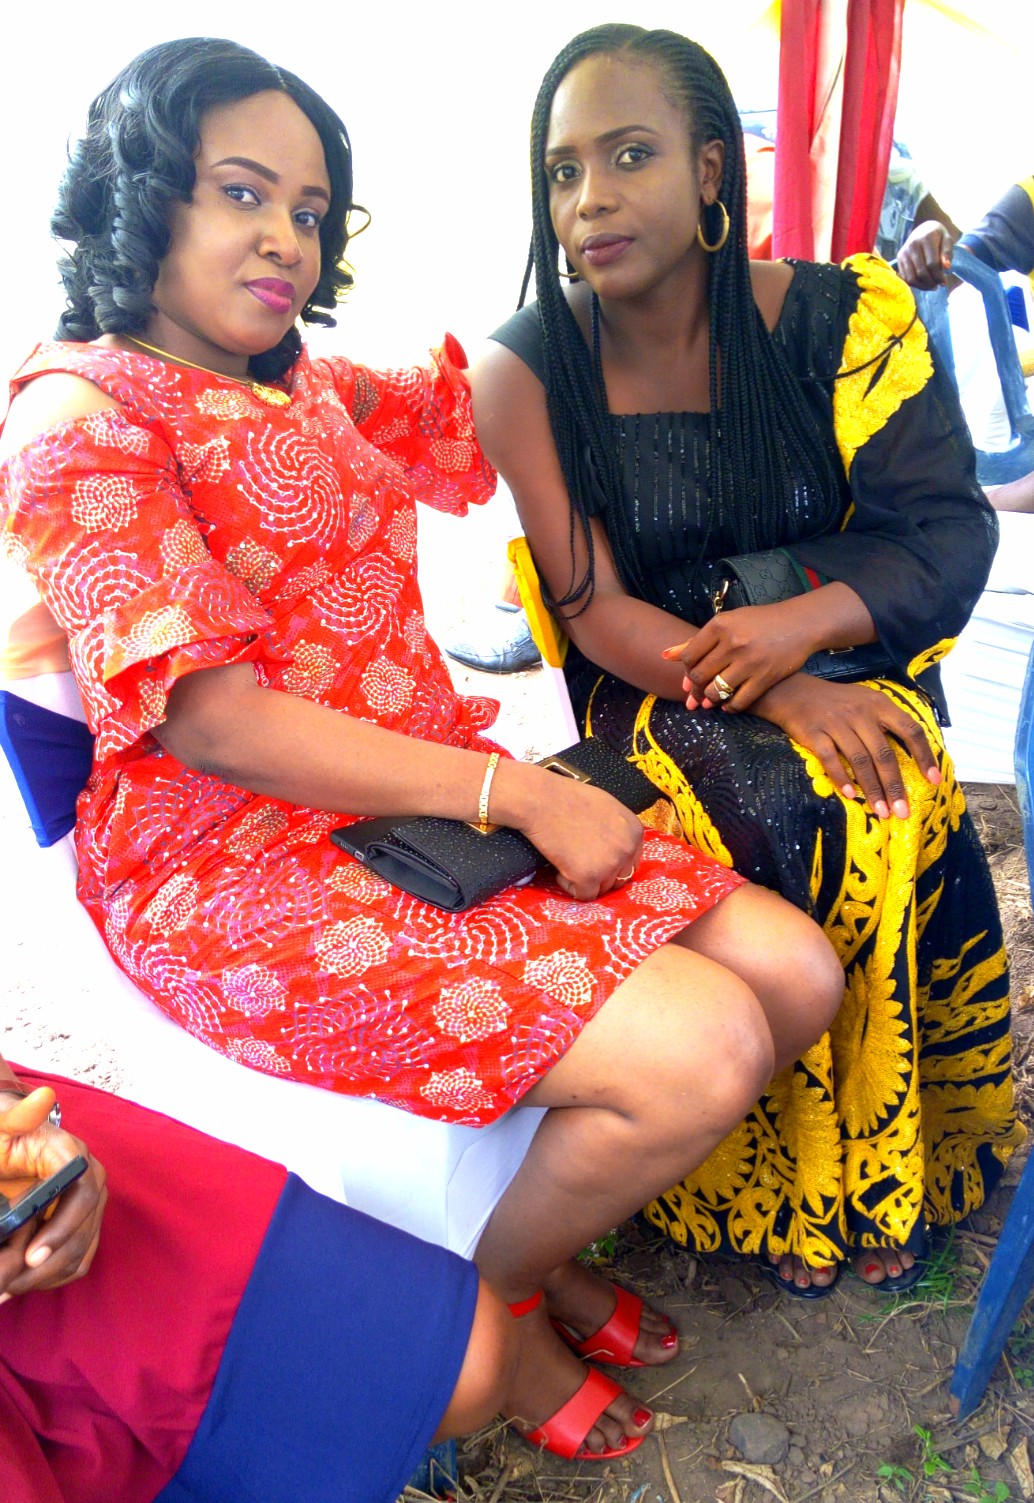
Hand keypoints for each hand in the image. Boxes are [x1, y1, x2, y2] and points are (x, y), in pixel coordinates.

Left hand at [0, 1087, 106, 1300]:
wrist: (7, 1142)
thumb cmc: (3, 1133)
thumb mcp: (3, 1123)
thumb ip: (19, 1114)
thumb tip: (45, 1097)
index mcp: (74, 1154)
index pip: (82, 1196)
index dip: (61, 1229)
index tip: (30, 1255)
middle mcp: (91, 1179)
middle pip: (84, 1232)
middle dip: (47, 1264)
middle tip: (8, 1284)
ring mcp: (90, 1204)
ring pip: (81, 1252)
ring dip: (46, 1277)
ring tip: (8, 1288)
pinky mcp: (83, 1223)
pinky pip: (78, 1259)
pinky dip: (53, 1277)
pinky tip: (24, 1282)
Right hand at [516, 767, 643, 900]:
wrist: (542, 800)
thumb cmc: (568, 798)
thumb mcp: (607, 807)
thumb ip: (618, 829)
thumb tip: (617, 847)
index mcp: (635, 831)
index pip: (631, 862)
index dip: (612, 865)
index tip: (595, 861)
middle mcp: (627, 849)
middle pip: (619, 879)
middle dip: (600, 875)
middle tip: (579, 863)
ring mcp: (609, 864)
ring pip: (602, 889)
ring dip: (585, 880)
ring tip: (567, 861)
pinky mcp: (588, 877)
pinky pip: (584, 895)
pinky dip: (570, 886)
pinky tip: (560, 868)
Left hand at [663, 601, 815, 711]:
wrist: (799, 624)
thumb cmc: (760, 622)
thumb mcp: (728, 623)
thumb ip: (698, 640)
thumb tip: (667, 655)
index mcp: (720, 626)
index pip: (689, 656)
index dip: (686, 672)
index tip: (690, 678)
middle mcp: (732, 643)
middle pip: (700, 675)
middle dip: (695, 690)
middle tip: (696, 696)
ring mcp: (749, 662)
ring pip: (716, 691)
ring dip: (710, 700)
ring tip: (711, 700)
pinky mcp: (764, 678)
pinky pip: (739, 701)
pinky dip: (730, 707)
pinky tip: (728, 704)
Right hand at [752, 674, 939, 817]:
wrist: (791, 691)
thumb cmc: (835, 701)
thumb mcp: (865, 701)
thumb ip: (885, 722)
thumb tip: (912, 754)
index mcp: (879, 705)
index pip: (910, 730)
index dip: (924, 756)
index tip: (934, 780)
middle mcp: (860, 713)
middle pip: (884, 754)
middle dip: (895, 786)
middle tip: (902, 811)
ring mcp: (836, 723)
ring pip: (860, 761)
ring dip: (872, 789)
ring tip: (881, 811)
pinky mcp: (814, 733)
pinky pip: (830, 759)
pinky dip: (841, 778)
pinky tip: (850, 796)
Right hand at [896, 220, 954, 289]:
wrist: (923, 230)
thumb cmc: (938, 237)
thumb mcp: (947, 241)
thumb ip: (947, 253)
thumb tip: (947, 267)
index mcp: (926, 238)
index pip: (932, 264)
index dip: (939, 276)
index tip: (944, 282)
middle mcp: (913, 245)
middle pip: (921, 272)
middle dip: (931, 282)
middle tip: (938, 285)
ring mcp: (904, 252)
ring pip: (911, 278)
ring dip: (922, 286)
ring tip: (931, 286)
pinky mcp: (899, 258)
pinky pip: (905, 278)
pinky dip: (915, 284)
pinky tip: (923, 283)